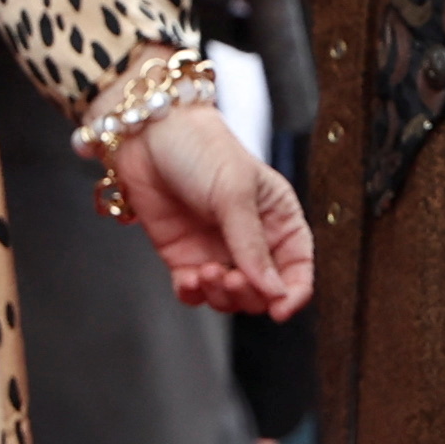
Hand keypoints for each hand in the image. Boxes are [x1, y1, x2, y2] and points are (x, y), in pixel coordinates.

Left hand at [109, 93, 315, 318]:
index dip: (293, 292)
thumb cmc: (200, 148)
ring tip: (206, 272)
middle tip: (231, 277)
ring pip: (230, 297)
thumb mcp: (235, 193)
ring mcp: (217, 250)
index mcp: (278, 218)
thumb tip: (273, 291)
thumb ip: (252, 246)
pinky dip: (194, 294)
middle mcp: (252, 239)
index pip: (298, 267)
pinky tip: (189, 279)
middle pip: (263, 291)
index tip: (280, 308)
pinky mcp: (185, 256)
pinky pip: (195, 292)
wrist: (147, 135)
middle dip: (249, 294)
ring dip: (221, 295)